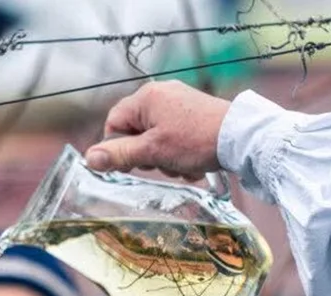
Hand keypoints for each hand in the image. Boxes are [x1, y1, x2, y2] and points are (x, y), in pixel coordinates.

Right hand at [84, 81, 230, 180]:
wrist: (240, 138)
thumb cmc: (195, 141)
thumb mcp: (153, 151)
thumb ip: (120, 155)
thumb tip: (89, 158)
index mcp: (146, 98)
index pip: (114, 124)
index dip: (119, 148)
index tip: (131, 166)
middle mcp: (161, 94)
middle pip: (136, 132)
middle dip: (148, 155)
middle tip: (163, 164)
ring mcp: (179, 102)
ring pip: (156, 138)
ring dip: (166, 158)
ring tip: (182, 165)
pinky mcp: (194, 113)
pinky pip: (174, 136)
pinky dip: (180, 153)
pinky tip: (193, 162)